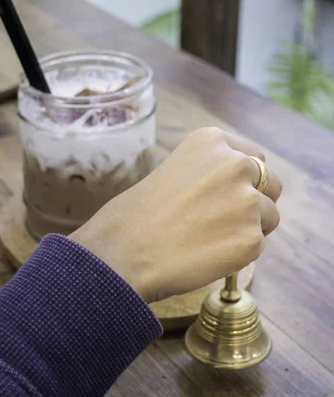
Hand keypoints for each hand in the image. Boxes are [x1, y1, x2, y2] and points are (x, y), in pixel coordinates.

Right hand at [70, 128, 281, 303]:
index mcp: (212, 142)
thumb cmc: (135, 214)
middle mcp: (235, 165)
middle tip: (226, 220)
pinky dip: (239, 254)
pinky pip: (256, 246)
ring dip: (249, 228)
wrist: (123, 251)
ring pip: (269, 217)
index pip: (254, 157)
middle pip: (272, 183)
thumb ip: (208, 173)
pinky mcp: (251, 239)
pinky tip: (207, 255)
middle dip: (256, 201)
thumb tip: (234, 190)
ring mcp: (247, 202)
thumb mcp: (173, 169)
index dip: (246, 179)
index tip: (230, 194)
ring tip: (212, 240)